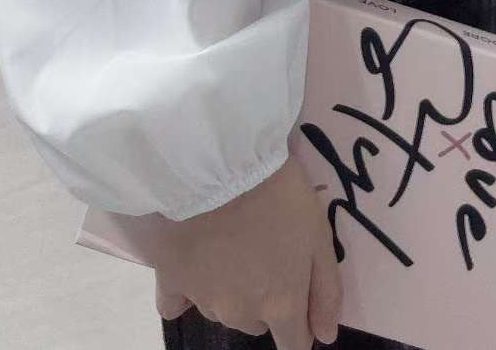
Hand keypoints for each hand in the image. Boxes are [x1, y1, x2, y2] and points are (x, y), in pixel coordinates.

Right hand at [148, 153, 342, 348]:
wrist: (220, 163)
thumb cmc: (279, 194)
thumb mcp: (319, 234)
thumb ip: (326, 290)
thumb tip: (324, 337)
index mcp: (280, 304)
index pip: (293, 343)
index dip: (299, 326)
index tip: (297, 296)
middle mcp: (240, 313)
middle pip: (256, 322)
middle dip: (264, 298)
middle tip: (264, 249)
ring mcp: (202, 300)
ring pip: (222, 309)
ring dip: (230, 289)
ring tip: (231, 241)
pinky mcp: (169, 282)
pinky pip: (176, 305)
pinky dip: (187, 292)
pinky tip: (194, 264)